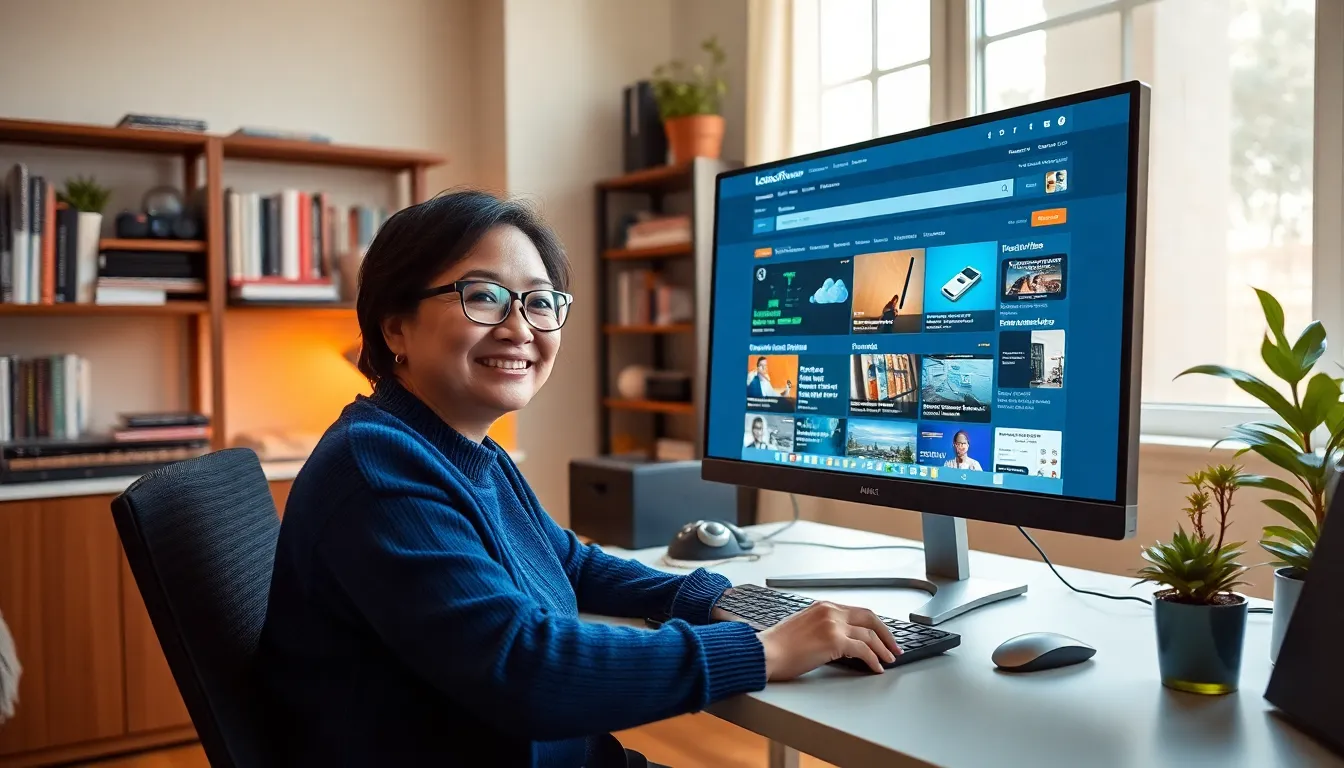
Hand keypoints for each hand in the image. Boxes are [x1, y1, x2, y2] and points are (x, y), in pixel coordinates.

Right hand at [758, 601, 900, 677]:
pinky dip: (874, 660)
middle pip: (870, 618)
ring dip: (883, 649)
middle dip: (886, 634)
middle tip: (894, 647)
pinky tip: (876, 668)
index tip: (882, 635)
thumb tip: (842, 640)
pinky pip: (863, 650)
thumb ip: (823, 626)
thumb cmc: (777, 645)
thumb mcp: (802, 626)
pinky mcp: (834, 641)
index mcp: (823, 606)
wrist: (764, 652)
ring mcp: (833, 624)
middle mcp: (830, 611)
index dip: (874, 624)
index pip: (858, 611)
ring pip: (869, 635)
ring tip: (889, 660)